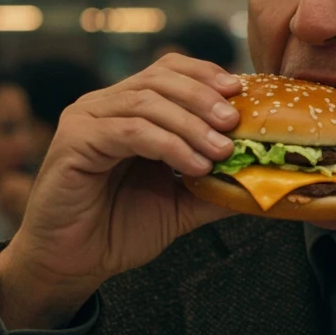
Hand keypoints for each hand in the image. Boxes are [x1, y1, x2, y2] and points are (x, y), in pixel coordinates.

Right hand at [0, 54, 241, 329]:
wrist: (72, 263)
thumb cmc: (118, 229)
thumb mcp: (179, 204)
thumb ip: (215, 188)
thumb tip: (263, 182)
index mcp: (128, 109)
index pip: (169, 71)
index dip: (205, 75)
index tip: (240, 92)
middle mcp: (105, 105)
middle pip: (160, 78)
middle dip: (203, 98)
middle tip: (235, 122)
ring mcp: (86, 119)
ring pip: (148, 102)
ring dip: (191, 124)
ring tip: (220, 150)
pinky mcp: (74, 141)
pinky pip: (129, 131)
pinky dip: (167, 144)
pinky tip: (192, 165)